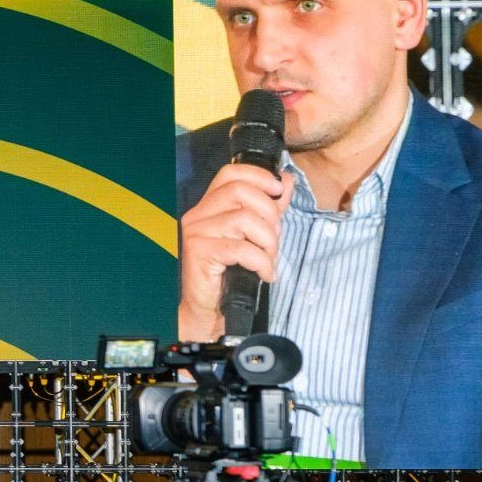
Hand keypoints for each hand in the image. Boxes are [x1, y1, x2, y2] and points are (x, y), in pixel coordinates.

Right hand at [178, 162, 291, 339]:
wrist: (210, 309)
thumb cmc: (231, 272)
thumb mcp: (255, 234)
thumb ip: (269, 206)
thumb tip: (285, 179)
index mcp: (209, 206)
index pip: (230, 173)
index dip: (258, 176)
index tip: (278, 190)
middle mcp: (198, 215)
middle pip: (241, 191)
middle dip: (269, 213)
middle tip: (273, 238)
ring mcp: (196, 233)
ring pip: (245, 219)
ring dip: (268, 242)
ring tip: (269, 259)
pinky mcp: (199, 252)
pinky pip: (242, 248)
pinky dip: (261, 262)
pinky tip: (263, 273)